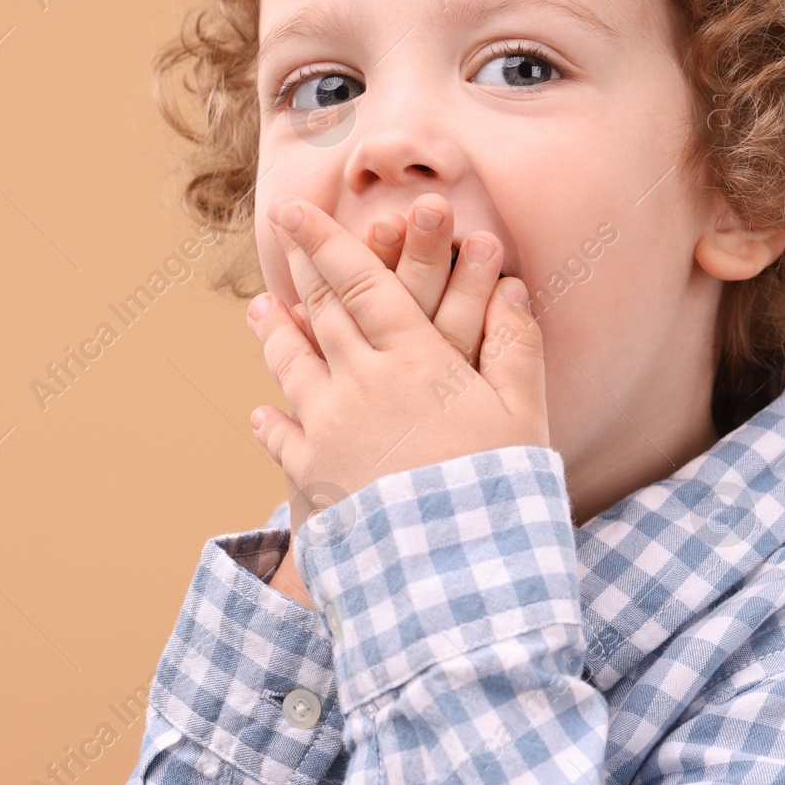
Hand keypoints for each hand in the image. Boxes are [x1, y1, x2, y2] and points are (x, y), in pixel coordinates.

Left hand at [247, 195, 547, 546]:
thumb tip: (512, 290)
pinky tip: (263, 411)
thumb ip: (516, 349)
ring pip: (292, 367)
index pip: (361, 283)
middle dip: (301, 270)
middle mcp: (361, 384)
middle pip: (321, 313)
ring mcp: (330, 430)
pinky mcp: (314, 479)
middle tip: (281, 237)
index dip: (325, 242)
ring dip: (276, 334)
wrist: (452, 575)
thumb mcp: (524, 416)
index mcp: (414, 360)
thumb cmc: (500, 491)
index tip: (294, 209)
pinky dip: (272, 419)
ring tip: (260, 310)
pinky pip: (284, 439)